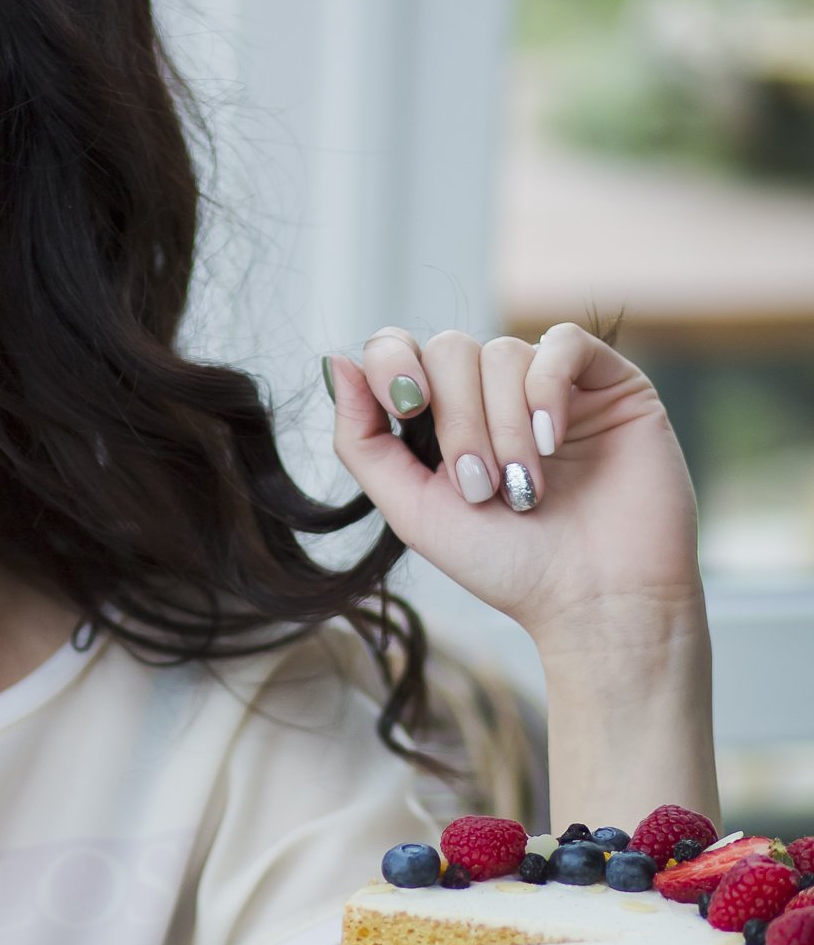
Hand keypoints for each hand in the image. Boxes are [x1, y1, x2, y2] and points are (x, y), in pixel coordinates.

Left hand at [329, 324, 702, 660]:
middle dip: (457, 422)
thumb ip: (363, 441)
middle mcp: (496, 395)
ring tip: (525, 490)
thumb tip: (335, 363)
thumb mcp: (412, 510)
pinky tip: (554, 442)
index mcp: (443, 420)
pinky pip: (563, 343)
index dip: (393, 363)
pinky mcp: (608, 382)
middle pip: (451, 350)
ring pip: (502, 352)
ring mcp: (552, 385)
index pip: (402, 350)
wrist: (596, 601)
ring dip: (504, 426)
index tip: (406, 409)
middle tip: (480, 490)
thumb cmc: (507, 565)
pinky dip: (546, 389)